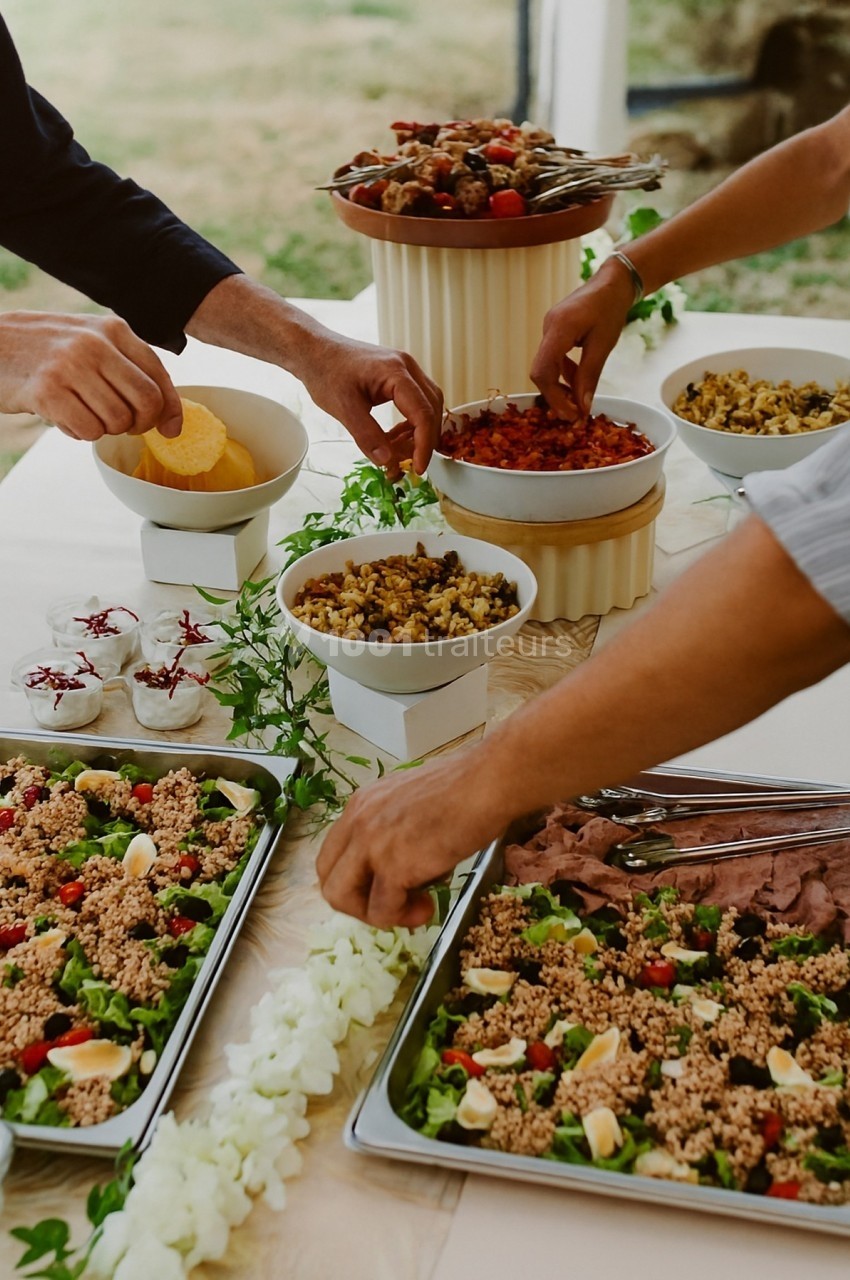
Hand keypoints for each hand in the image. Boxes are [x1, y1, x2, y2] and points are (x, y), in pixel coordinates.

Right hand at [0, 311, 182, 440]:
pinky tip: (65, 417)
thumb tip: (170, 419)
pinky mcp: (46, 391)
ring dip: (104, 428)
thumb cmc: (48, 349)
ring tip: (84, 412)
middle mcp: (95, 344)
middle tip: (123, 425)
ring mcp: (70, 365)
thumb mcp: (92, 340)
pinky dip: (80, 433)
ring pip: (117, 421)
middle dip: (140, 424)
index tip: (169, 429)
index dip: (170, 409)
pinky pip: (87, 431)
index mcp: (113, 329)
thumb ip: (129, 367)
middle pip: (146, 403)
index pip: (158, 375)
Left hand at [297, 334, 442, 476]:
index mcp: (396, 372)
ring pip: (428, 405)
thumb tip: (386, 461)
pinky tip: (396, 436)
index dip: (424, 444)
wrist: (313, 350)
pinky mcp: (398, 375)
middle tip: (411, 464)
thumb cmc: (325, 371)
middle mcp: (407, 367)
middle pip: (432, 408)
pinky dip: (411, 422)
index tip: (418, 468)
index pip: (423, 413)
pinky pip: (416, 401)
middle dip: (425, 439)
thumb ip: (366, 435)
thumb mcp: (343, 407)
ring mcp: (405, 369)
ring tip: (400, 451)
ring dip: (420, 431)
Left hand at [317, 749, 512, 927]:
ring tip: (415, 908)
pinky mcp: (393, 867)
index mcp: (360, 805)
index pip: (333, 854)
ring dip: (377, 914)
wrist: (487, 784)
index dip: (354, 879)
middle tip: (394, 903)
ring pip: (343, 899)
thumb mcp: (411, 803)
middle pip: (329, 880)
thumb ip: (393, 828)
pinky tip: (428, 906)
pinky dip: (403, 917)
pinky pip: (382, 911)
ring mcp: (371, 845)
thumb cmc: (465, 789)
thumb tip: (402, 864)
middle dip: (358, 902)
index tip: (384, 885)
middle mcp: (357, 822)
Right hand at [530, 263, 634, 415]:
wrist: (613, 283)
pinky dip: (563, 374)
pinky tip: (577, 383)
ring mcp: (549, 329)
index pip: (544, 370)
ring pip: (546, 367)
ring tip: (577, 404)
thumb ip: (590, 376)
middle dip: (556, 396)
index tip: (570, 414)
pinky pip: (553, 358)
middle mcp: (548, 328)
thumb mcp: (604, 345)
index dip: (554, 397)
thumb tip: (582, 406)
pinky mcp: (554, 331)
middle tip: (574, 415)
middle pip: (541, 371)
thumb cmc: (611, 309)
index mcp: (559, 328)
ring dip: (560, 387)